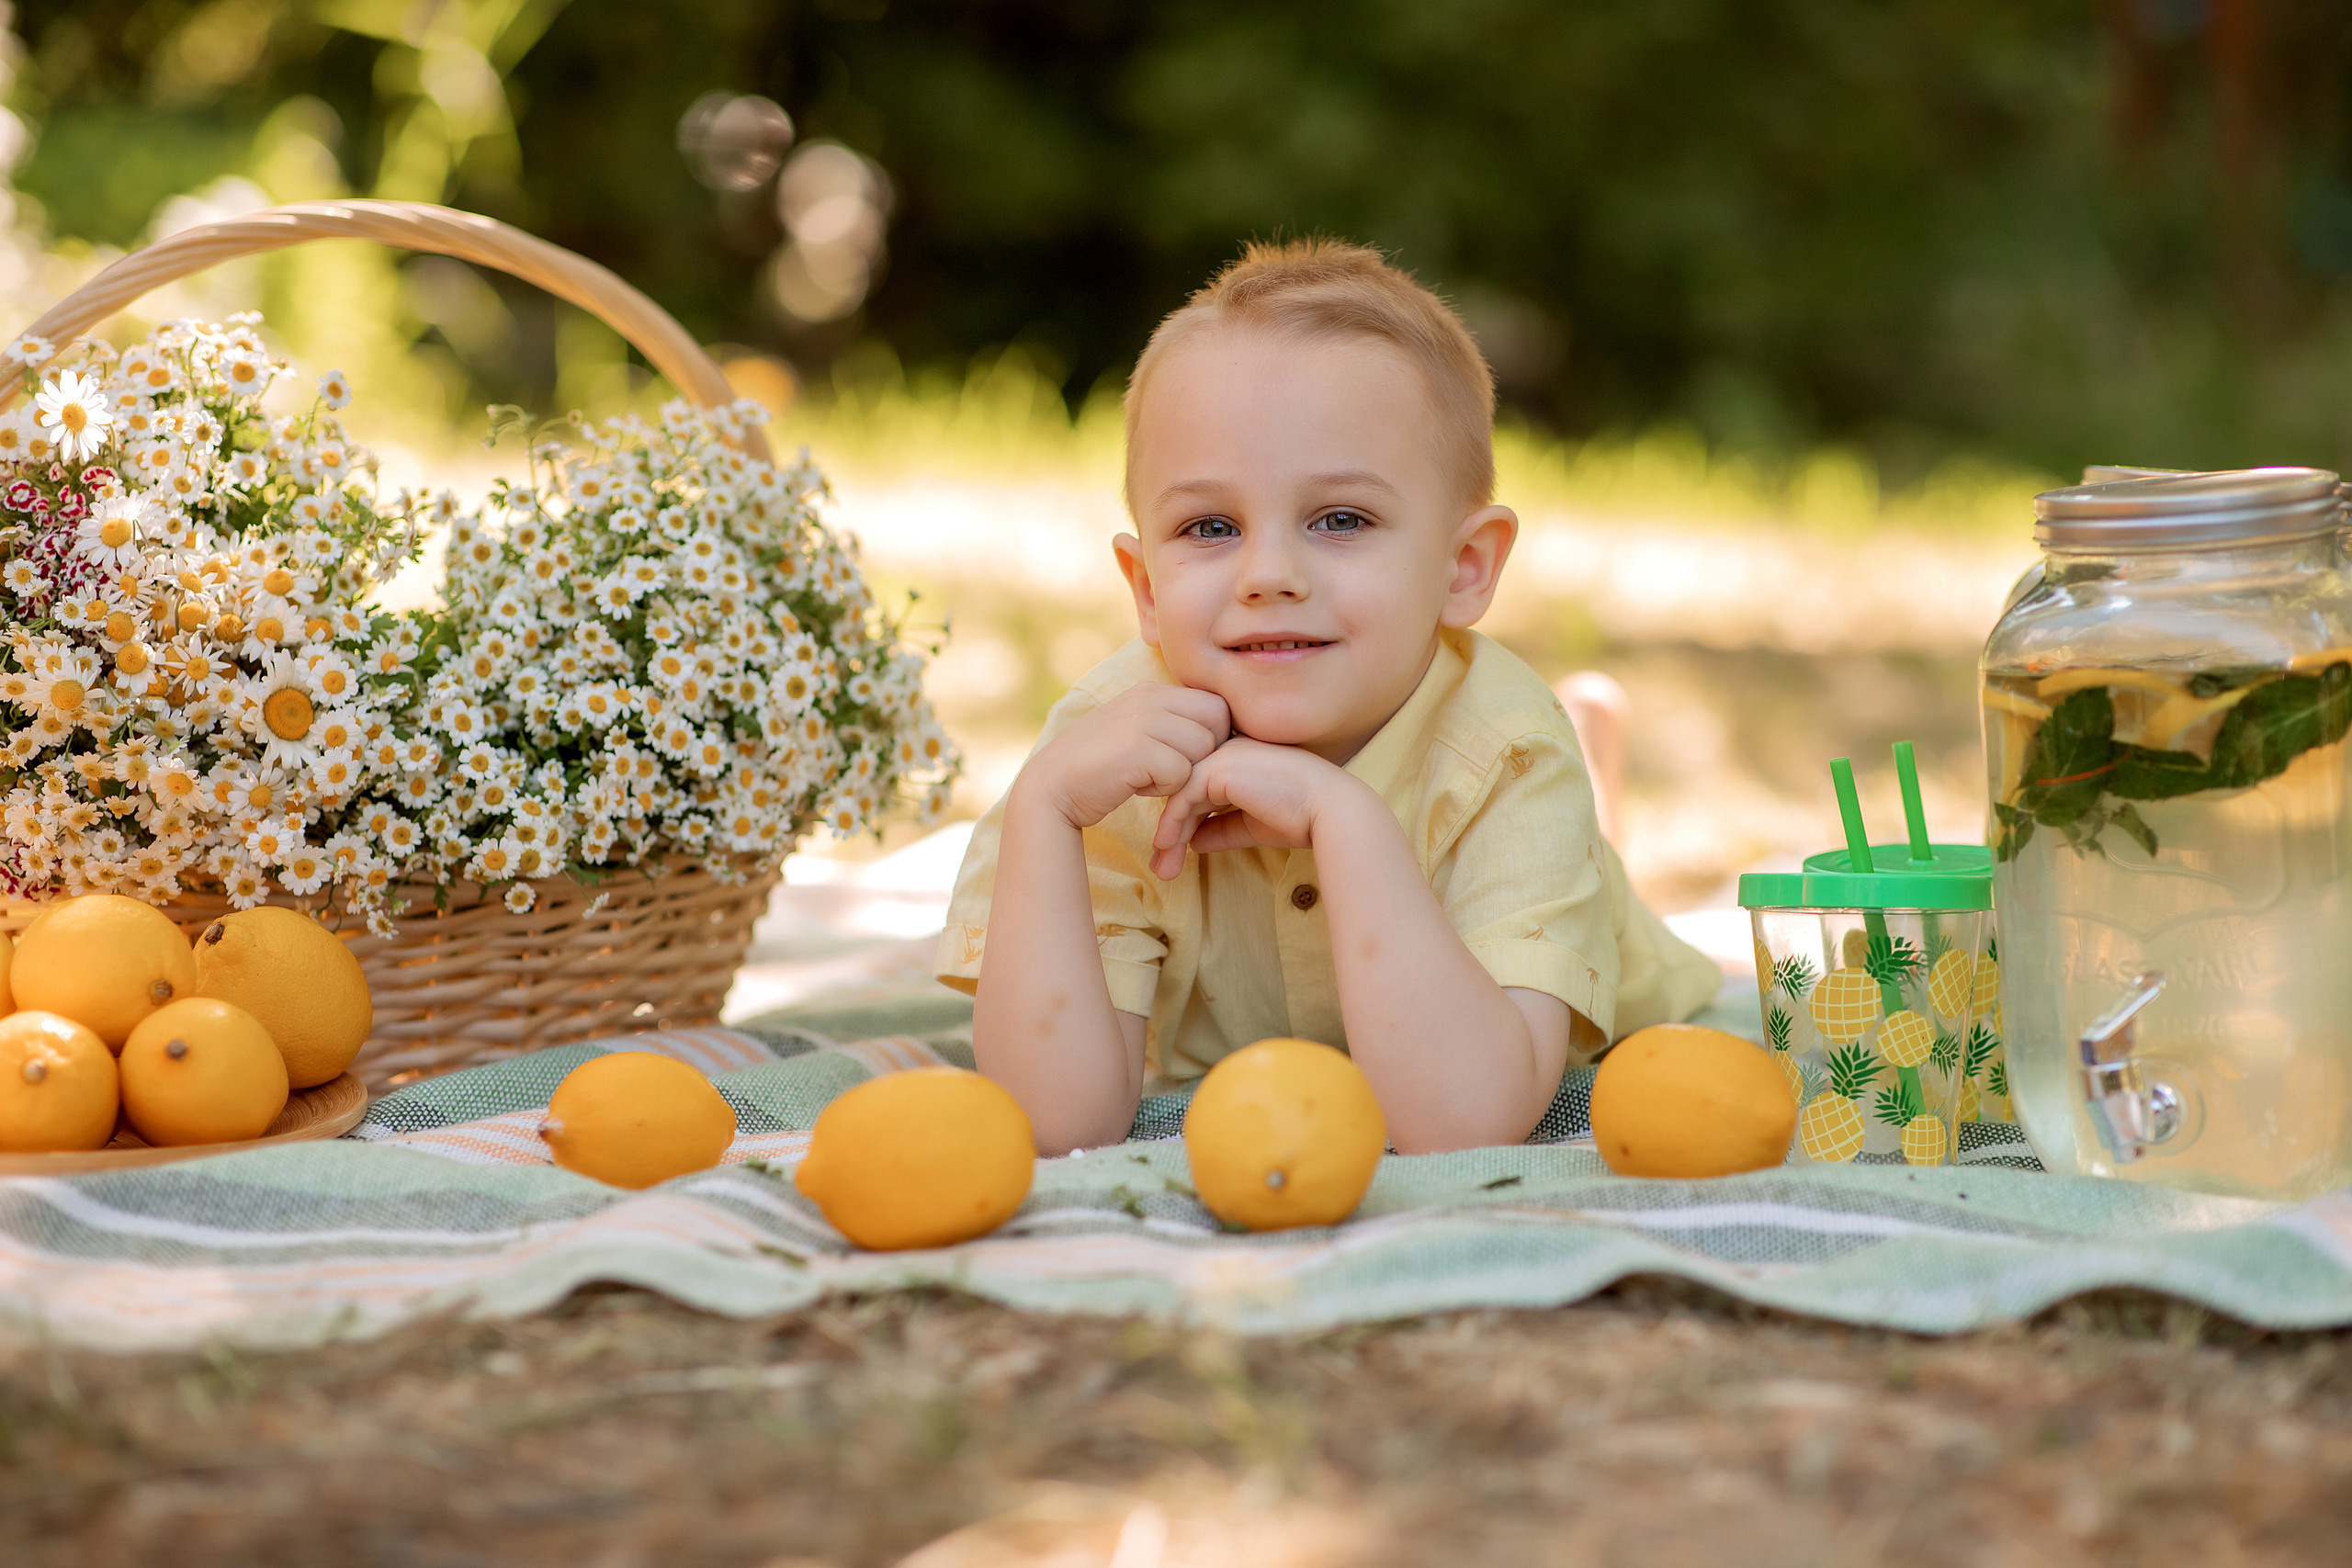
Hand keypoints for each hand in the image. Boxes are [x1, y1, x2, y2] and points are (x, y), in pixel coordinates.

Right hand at [1018, 682, 1231, 829]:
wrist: (1051, 789)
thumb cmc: (1100, 768)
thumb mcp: (1136, 731)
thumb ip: (1171, 723)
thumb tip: (1223, 731)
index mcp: (1151, 690)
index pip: (1216, 703)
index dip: (1214, 735)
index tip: (1188, 757)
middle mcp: (1149, 697)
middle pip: (1218, 720)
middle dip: (1206, 752)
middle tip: (1174, 769)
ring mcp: (1142, 720)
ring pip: (1202, 748)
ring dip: (1182, 772)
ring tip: (1149, 776)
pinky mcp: (1137, 749)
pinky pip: (1181, 772)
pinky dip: (1164, 788)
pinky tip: (1137, 786)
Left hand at [1148, 738, 1372, 879]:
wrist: (1328, 810)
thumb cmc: (1300, 817)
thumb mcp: (1251, 825)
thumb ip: (1221, 829)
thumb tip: (1193, 843)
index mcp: (1238, 757)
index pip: (1198, 788)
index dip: (1183, 821)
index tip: (1172, 853)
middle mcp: (1227, 749)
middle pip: (1183, 790)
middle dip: (1170, 830)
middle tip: (1161, 866)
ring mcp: (1221, 755)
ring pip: (1178, 793)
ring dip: (1168, 833)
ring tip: (1163, 867)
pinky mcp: (1218, 767)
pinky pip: (1182, 796)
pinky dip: (1172, 823)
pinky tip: (1168, 847)